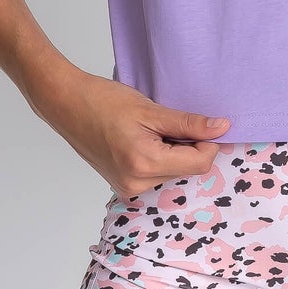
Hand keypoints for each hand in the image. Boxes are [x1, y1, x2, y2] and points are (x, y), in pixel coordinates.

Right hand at [38, 67, 229, 195]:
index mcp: (145, 164)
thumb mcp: (151, 109)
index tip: (202, 123)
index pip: (199, 163)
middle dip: (186, 146)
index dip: (208, 142)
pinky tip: (140, 139)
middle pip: (186, 169)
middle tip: (164, 122)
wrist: (65, 104)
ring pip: (172, 172)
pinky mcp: (122, 185)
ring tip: (147, 130)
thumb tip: (222, 128)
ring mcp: (128, 187)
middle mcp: (136, 183)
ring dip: (171, 151)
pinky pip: (155, 174)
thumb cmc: (102, 101)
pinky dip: (157, 157)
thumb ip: (189, 123)